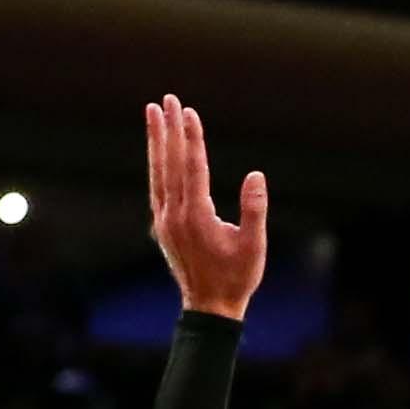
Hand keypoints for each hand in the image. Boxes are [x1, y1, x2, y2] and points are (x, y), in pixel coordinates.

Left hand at [147, 93, 267, 319]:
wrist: (210, 309)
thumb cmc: (237, 279)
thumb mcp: (254, 247)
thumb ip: (255, 210)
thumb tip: (256, 175)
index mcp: (197, 217)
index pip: (193, 167)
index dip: (192, 137)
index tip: (188, 111)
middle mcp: (175, 215)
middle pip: (170, 163)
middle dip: (170, 129)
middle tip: (168, 99)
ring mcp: (164, 221)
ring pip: (158, 172)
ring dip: (156, 140)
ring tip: (153, 112)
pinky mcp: (162, 227)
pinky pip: (156, 186)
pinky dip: (156, 163)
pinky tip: (157, 150)